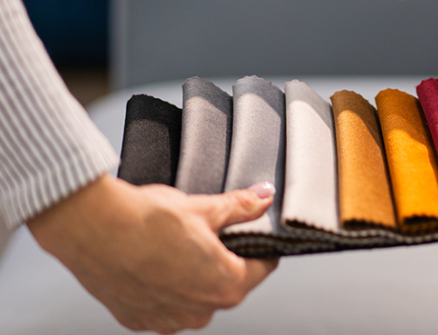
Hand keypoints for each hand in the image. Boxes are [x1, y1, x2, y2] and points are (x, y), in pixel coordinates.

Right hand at [27, 175, 277, 333]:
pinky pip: (163, 304)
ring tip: (176, 244)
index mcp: (226, 286)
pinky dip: (163, 285)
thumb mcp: (205, 207)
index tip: (251, 233)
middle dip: (224, 259)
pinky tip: (152, 260)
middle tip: (208, 232)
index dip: (259, 246)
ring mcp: (166, 321)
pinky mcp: (137, 319)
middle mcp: (198, 313)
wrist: (91, 228)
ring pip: (194, 297)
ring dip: (192, 275)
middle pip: (228, 284)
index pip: (262, 268)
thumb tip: (263, 199)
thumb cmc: (147, 220)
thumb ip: (241, 207)